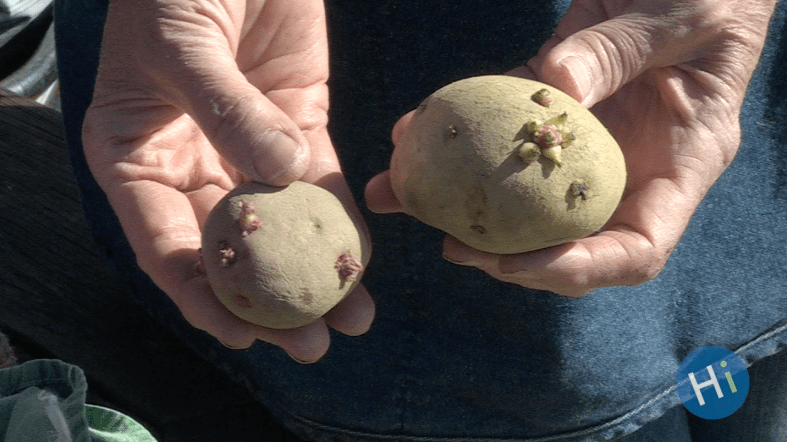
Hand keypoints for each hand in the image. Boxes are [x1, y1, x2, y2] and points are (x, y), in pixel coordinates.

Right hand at [83, 0, 373, 361]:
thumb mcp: (182, 49)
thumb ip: (225, 111)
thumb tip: (281, 174)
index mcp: (136, 158)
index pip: (165, 246)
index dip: (203, 295)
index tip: (243, 335)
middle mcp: (191, 164)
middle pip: (232, 249)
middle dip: (272, 300)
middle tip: (312, 342)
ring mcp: (248, 148)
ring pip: (283, 224)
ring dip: (317, 272)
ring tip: (354, 319)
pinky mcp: (298, 122)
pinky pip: (323, 181)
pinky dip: (344, 219)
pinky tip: (366, 259)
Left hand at [366, 0, 777, 296]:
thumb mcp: (679, 20)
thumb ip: (622, 52)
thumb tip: (556, 88)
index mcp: (679, 168)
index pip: (635, 251)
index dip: (577, 269)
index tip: (517, 263)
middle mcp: (627, 170)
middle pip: (567, 240)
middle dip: (507, 256)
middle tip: (451, 245)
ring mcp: (583, 145)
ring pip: (520, 196)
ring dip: (458, 204)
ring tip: (400, 195)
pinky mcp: (547, 110)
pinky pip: (499, 132)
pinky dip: (455, 141)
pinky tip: (407, 132)